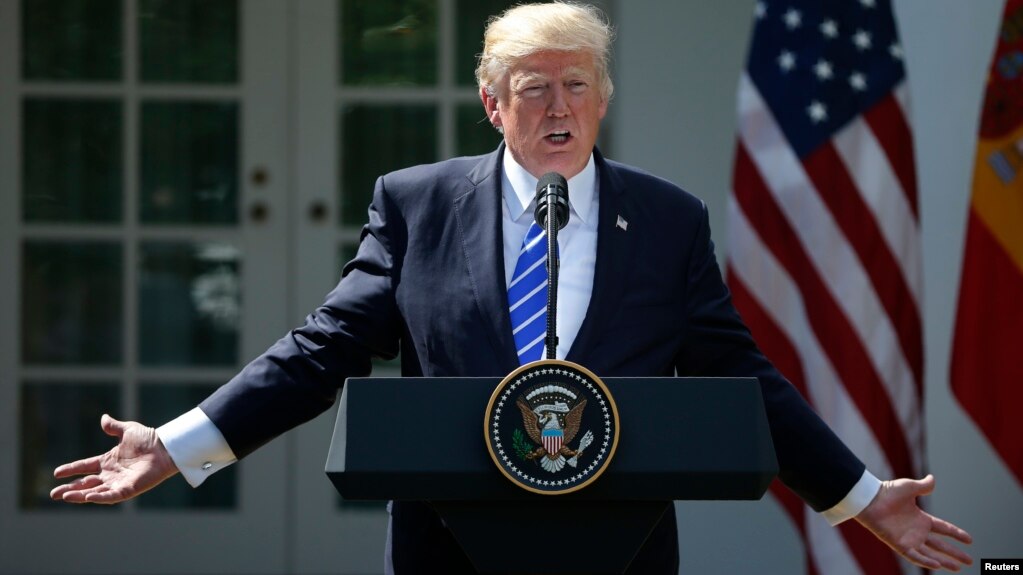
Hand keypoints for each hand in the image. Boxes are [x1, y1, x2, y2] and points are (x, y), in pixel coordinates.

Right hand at [50, 414, 178, 503]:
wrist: (166, 447)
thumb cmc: (149, 439)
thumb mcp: (127, 430)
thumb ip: (114, 427)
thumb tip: (103, 418)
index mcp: (109, 461)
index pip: (85, 466)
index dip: (71, 469)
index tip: (56, 473)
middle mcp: (111, 474)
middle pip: (86, 483)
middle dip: (70, 489)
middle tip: (53, 494)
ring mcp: (119, 483)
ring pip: (95, 492)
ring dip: (79, 495)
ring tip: (64, 497)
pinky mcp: (129, 489)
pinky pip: (112, 496)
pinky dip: (100, 497)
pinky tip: (88, 497)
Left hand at [855, 474, 972, 571]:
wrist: (870, 499)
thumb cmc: (887, 492)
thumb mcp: (909, 487)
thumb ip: (923, 486)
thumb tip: (932, 479)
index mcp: (921, 519)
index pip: (943, 528)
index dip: (956, 534)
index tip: (970, 540)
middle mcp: (917, 531)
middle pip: (940, 545)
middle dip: (954, 553)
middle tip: (969, 561)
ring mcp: (908, 539)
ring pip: (930, 553)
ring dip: (944, 561)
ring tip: (958, 568)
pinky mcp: (898, 544)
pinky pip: (914, 556)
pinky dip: (925, 561)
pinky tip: (937, 565)